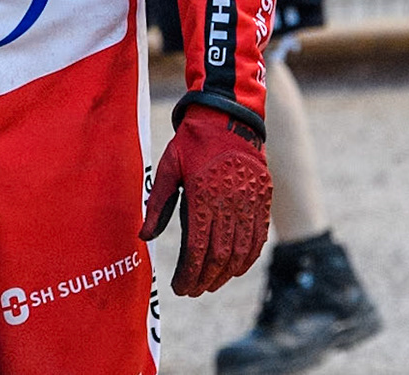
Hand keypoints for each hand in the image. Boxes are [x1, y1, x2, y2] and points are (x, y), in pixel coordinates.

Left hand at [141, 104, 270, 296]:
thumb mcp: (168, 167)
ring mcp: (250, 201)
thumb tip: (145, 238)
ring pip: (241, 251)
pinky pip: (259, 236)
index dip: (189, 274)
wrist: (228, 116)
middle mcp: (230, 203)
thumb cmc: (192, 142)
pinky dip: (249, 257)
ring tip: (212, 284)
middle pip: (219, 256)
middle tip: (193, 291)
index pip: (197, 249)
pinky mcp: (263, 197)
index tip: (180, 287)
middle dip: (205, 279)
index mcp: (203, 197)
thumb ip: (158, 204)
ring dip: (226, 274)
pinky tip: (237, 268)